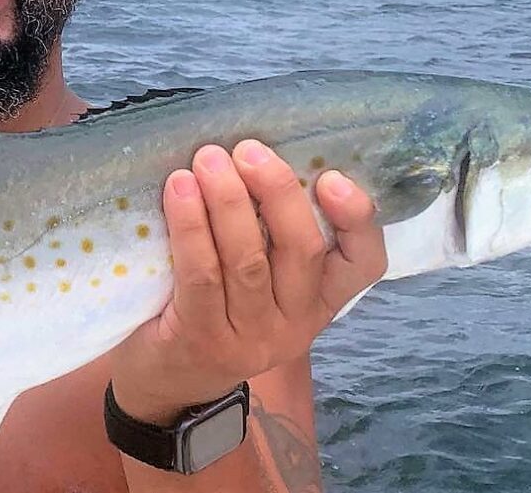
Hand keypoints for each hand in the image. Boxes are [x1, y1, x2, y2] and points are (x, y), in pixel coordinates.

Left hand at [109, 140, 387, 423]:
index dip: (356, 218)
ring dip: (228, 201)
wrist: (166, 380)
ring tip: (208, 160)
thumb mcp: (259, 281)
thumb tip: (256, 154)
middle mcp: (295, 324)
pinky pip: (201, 274)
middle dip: (276, 191)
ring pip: (248, 259)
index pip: (364, 263)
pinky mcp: (203, 340)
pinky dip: (191, 226)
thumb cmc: (215, 308)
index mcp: (319, 302)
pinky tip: (179, 190)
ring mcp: (250, 338)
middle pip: (300, 250)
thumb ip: (270, 233)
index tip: (330, 177)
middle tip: (247, 150)